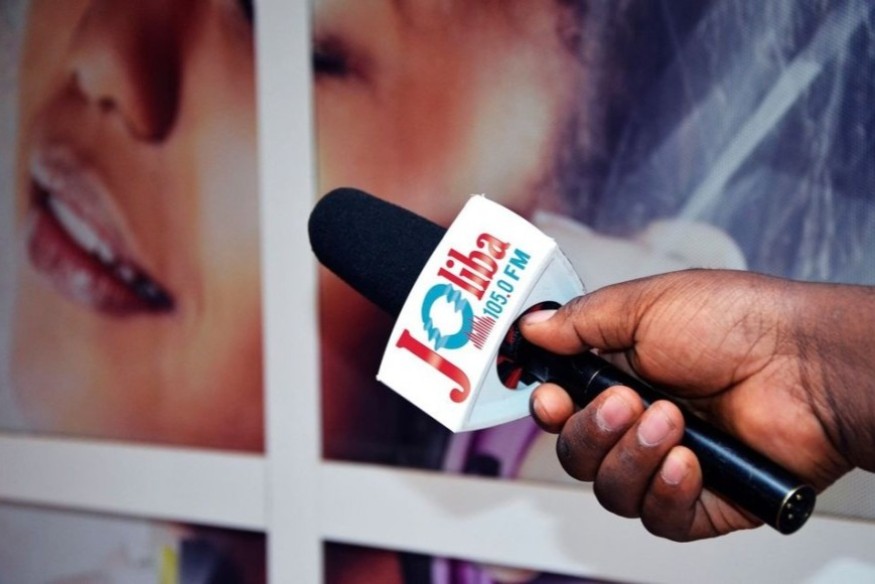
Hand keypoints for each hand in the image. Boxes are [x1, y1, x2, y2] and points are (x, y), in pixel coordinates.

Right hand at [520, 269, 874, 539]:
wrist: (807, 363)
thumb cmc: (738, 322)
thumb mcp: (645, 305)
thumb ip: (581, 320)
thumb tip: (532, 327)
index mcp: (622, 375)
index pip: (563, 409)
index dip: (550, 410)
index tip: (551, 399)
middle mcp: (641, 423)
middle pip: (578, 454)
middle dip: (592, 432)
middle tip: (626, 403)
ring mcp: (670, 464)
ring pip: (611, 490)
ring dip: (631, 457)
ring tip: (672, 423)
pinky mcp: (702, 501)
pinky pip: (657, 517)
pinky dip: (664, 492)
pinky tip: (688, 462)